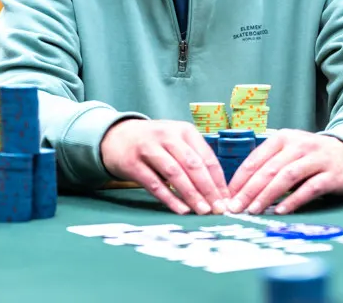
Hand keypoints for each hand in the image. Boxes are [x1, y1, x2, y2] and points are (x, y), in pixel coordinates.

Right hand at [100, 118, 227, 214]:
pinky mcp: (132, 163)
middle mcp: (167, 136)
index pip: (206, 158)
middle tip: (218, 209)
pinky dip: (170, 198)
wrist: (116, 137)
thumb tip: (218, 192)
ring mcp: (148, 148)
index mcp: (183, 130)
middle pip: (192, 165)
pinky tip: (182, 210)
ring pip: (174, 173)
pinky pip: (154, 184)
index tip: (226, 200)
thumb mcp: (176, 142)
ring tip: (203, 211)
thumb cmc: (154, 143)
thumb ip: (195, 160)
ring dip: (191, 194)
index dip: (218, 181)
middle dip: (208, 189)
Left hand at [224, 129, 342, 214]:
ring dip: (267, 195)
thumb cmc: (311, 157)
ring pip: (286, 176)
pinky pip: (310, 188)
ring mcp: (316, 159)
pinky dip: (294, 200)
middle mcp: (298, 145)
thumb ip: (268, 166)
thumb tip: (240, 190)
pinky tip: (281, 210)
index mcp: (283, 138)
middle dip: (249, 190)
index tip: (228, 195)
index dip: (240, 178)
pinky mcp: (332, 175)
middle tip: (236, 207)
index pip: (256, 158)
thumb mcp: (288, 153)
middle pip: (269, 168)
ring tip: (254, 210)